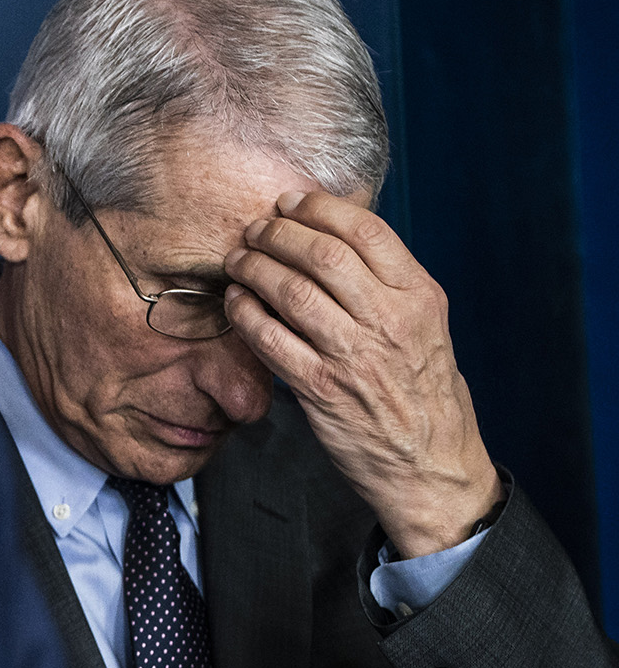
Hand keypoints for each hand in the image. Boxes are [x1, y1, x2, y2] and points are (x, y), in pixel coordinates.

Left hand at [223, 190, 500, 557]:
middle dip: (277, 233)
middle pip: (321, 253)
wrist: (431, 464)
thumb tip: (333, 237)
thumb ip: (386, 284)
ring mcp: (353, 355)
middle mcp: (389, 320)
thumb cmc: (423, 390)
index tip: (288, 204)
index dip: (318, 209)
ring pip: (291, 291)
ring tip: (237, 260)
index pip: (365, 230)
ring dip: (254, 267)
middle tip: (254, 230)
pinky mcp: (320, 388)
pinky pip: (269, 339)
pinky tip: (235, 301)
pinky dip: (245, 313)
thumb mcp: (424, 326)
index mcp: (419, 296)